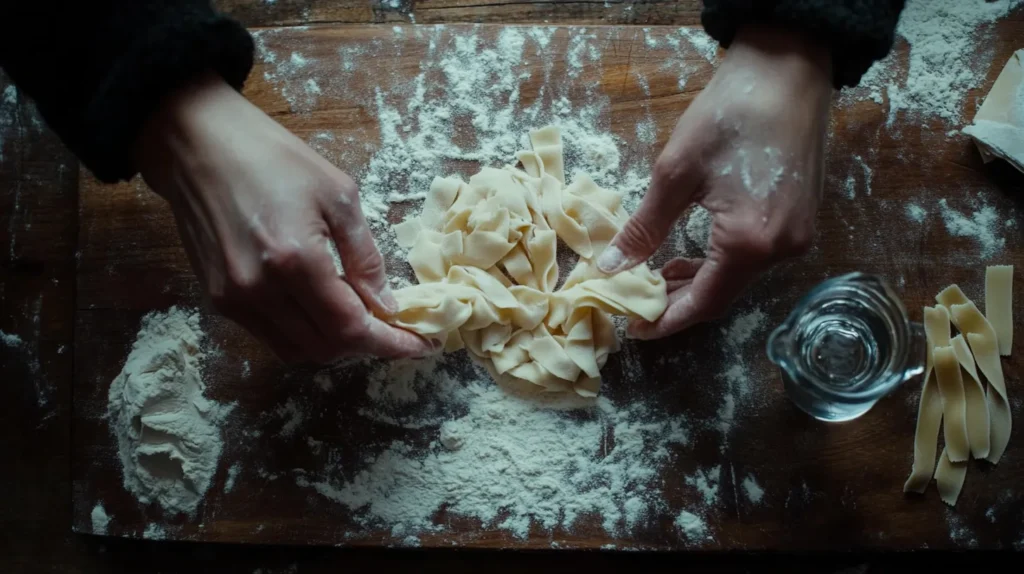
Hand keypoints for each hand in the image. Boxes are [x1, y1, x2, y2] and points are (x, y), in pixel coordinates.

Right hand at [137, 73, 433, 361]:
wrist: (197, 145)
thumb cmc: (273, 158)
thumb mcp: (337, 194)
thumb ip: (365, 256)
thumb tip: (387, 304)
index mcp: (295, 259)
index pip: (350, 327)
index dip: (390, 344)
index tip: (422, 345)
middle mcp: (259, 289)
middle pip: (325, 348)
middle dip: (366, 346)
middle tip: (393, 328)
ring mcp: (233, 299)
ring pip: (297, 351)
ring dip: (334, 344)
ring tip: (359, 320)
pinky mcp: (217, 299)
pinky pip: (270, 336)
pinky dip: (303, 334)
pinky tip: (321, 310)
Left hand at [597, 26, 832, 338]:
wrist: (787, 70)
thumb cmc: (729, 114)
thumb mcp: (675, 173)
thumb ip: (644, 228)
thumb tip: (610, 266)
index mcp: (751, 243)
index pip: (704, 302)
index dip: (666, 320)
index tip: (634, 329)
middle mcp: (782, 249)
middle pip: (722, 295)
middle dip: (677, 302)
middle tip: (634, 301)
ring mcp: (796, 236)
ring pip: (737, 277)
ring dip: (696, 281)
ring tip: (653, 276)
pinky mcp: (800, 220)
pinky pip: (753, 257)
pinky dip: (719, 262)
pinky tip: (690, 255)